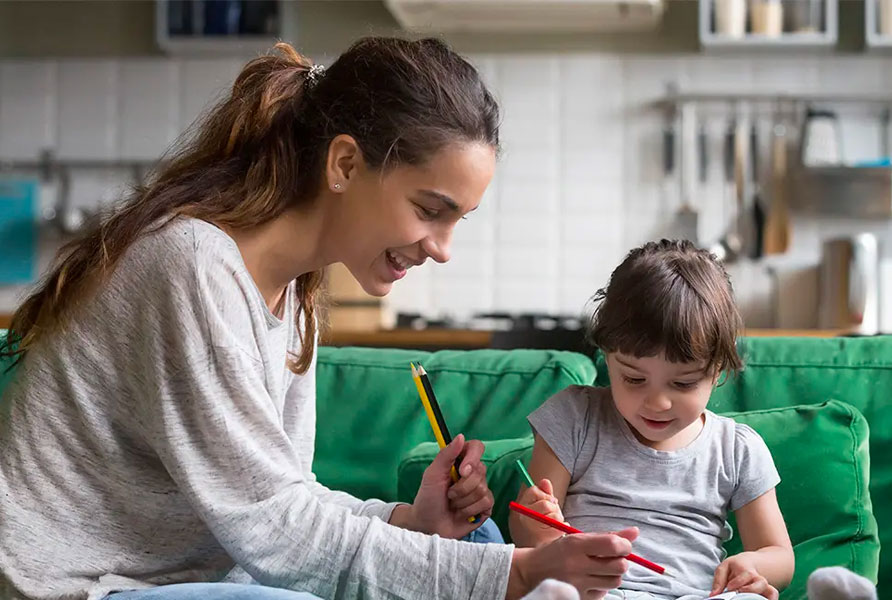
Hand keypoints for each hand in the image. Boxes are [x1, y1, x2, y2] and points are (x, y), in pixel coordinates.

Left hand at [408, 434, 493, 538]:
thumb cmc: (428, 498)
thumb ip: (446, 455)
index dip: (472, 458)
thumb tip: (461, 436)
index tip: (462, 470)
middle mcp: (473, 473)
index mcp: (461, 461)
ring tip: (453, 504)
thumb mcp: (432, 474)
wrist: (428, 525)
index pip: (477, 448)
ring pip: (482, 489)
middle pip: (480, 471)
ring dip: (463, 500)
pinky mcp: (485, 506)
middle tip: (448, 494)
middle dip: (461, 487)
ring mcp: (481, 490)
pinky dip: (470, 509)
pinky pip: (486, 502)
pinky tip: (461, 513)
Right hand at [506, 527, 637, 599]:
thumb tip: (635, 532)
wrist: (530, 573)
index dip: (625, 544)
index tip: (622, 544)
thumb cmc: (556, 552)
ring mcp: (578, 585)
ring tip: (599, 568)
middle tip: (611, 557)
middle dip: (620, 560)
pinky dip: (602, 586)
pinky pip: (604, 593)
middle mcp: (577, 565)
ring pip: (615, 581)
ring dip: (612, 573)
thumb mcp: (577, 538)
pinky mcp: (579, 598)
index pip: (613, 545)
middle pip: (619, 566)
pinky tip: (590, 579)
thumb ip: (606, 536)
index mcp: (575, 545)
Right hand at [516, 478, 566, 542]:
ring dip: (558, 520)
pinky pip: (561, 525)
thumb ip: (542, 495)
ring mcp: (531, 529)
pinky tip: (557, 534)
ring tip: (551, 528)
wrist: (531, 560)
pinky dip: (563, 528)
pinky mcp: (543, 539)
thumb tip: (545, 481)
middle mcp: (522, 517)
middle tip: (549, 519)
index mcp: (519, 509)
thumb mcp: (535, 511)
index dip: (544, 496)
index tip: (547, 505)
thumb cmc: (535, 533)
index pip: (534, 491)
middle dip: (553, 509)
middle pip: (546, 503)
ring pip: (555, 514)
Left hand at [711, 553, 778, 599]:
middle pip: (761, 583)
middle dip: (751, 589)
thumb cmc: (738, 566)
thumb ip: (719, 581)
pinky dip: (770, 599)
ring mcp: (765, 586)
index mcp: (746, 569)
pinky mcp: (769, 592)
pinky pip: (773, 596)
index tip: (729, 587)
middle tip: (740, 593)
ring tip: (751, 599)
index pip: (745, 574)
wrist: (756, 563)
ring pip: (771, 591)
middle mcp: (758, 578)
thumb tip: (713, 596)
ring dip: (762, 597)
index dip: (737, 582)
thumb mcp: (725, 566)